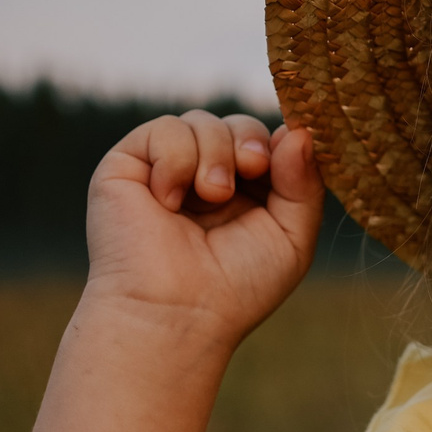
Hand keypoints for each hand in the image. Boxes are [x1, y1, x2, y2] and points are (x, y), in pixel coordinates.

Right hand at [82, 111, 322, 345]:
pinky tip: (170, 200)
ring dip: (217, 152)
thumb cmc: (237, 287)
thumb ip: (304, 183)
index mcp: (247, 192)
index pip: (270, 141)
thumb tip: (301, 130)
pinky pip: (163, 128)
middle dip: (251, 142)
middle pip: (238, 124)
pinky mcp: (127, 166)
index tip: (285, 157)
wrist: (177, 311)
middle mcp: (206, 177)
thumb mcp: (292, 236)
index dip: (281, 142)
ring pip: (202, 120)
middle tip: (252, 169)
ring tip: (212, 195)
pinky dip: (177, 158)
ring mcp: (167, 170)